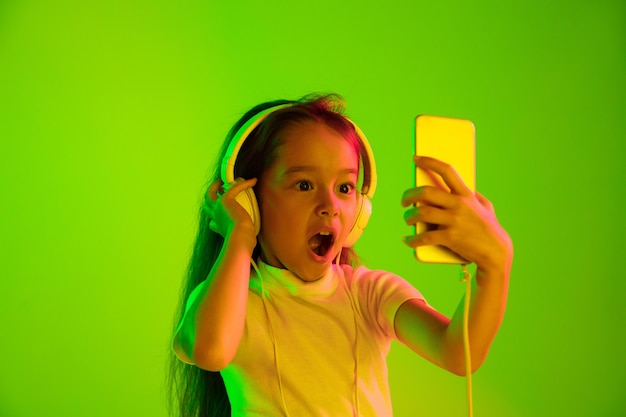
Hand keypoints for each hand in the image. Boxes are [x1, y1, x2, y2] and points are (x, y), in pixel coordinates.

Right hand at [204, 177, 257, 249]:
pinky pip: (234, 187)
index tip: (223, 217)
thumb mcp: (241, 241)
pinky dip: (244, 183)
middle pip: (206, 203)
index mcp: (218, 227)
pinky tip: (253, 180)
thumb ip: (244, 241)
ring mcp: (218, 208)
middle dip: (211, 196)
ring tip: (227, 180)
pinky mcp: (225, 200)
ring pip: (211, 193)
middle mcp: (215, 217)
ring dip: (217, 185)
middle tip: (219, 189)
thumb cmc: (243, 242)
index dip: (214, 218)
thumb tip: (250, 245)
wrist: (240, 238)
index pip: (212, 222)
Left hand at [401, 156, 511, 272]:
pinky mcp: (450, 237)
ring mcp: (454, 220)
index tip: (415, 159)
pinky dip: (412, 240)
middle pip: (426, 192)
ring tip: (407, 220)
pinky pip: (425, 237)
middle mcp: (459, 204)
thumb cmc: (490, 229)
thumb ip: (475, 196)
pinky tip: (408, 240)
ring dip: (409, 217)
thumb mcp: (486, 207)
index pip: (446, 171)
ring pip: (422, 213)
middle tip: (404, 201)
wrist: (496, 252)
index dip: (429, 162)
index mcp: (466, 195)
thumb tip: (467, 187)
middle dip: (409, 195)